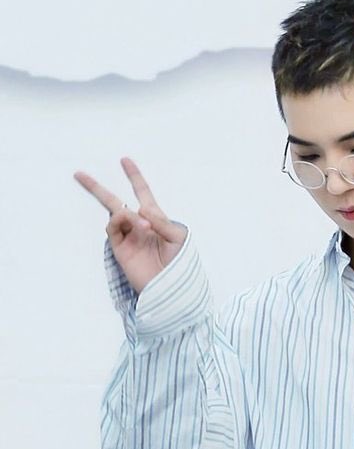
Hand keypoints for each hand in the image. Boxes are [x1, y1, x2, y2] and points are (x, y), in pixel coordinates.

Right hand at [74, 157, 185, 294]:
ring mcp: (127, 236)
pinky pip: (112, 228)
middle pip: (113, 201)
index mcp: (155, 219)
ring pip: (115, 213)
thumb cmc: (179, 264)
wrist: (170, 289)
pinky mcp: (119, 248)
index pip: (142, 193)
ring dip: (128, 214)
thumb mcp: (178, 238)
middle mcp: (138, 225)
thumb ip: (162, 221)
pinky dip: (120, 221)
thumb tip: (141, 209)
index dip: (134, 177)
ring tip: (145, 227)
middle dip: (96, 188)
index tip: (125, 160)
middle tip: (79, 174)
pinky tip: (134, 225)